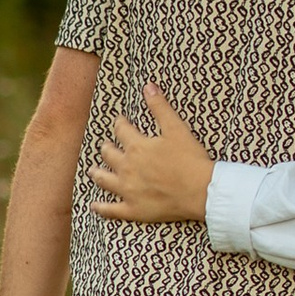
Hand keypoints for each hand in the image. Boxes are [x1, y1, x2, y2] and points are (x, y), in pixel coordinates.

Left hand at [91, 83, 216, 222]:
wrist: (201, 191)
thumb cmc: (190, 159)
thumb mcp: (177, 128)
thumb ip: (160, 107)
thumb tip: (148, 86)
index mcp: (137, 147)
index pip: (121, 130)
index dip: (120, 124)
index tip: (120, 122)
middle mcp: (127, 167)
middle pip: (109, 154)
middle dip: (107, 148)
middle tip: (107, 146)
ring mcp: (128, 190)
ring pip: (104, 180)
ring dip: (97, 173)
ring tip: (93, 170)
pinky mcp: (133, 209)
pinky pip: (111, 210)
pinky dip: (101, 207)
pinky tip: (94, 205)